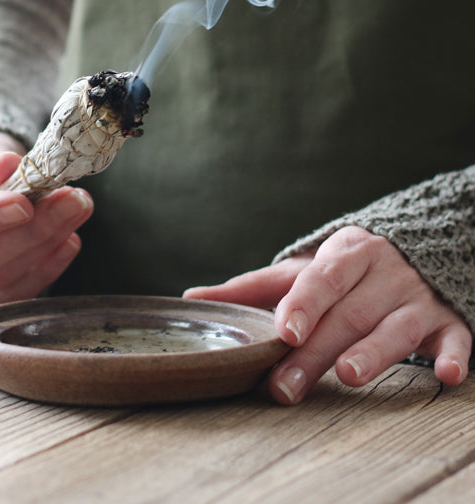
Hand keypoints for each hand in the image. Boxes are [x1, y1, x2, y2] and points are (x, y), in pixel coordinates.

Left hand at [184, 227, 471, 403]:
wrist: (414, 252)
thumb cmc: (342, 271)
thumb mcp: (300, 272)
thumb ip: (251, 287)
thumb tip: (191, 298)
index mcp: (345, 254)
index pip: (321, 279)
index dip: (302, 304)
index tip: (283, 332)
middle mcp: (383, 273)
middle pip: (347, 315)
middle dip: (316, 352)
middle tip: (285, 388)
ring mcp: (418, 298)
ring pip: (396, 327)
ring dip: (375, 352)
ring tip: (349, 376)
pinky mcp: (448, 321)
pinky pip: (457, 338)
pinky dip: (453, 355)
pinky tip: (447, 375)